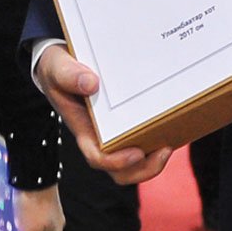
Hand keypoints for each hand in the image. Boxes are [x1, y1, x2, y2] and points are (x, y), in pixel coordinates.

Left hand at [15, 185, 64, 230]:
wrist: (35, 176)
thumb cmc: (33, 208)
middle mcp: (57, 223)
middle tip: (10, 225)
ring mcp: (52, 210)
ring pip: (32, 222)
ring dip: (20, 220)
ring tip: (11, 213)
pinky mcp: (44, 199)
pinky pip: (32, 209)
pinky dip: (23, 209)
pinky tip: (16, 204)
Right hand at [34, 44, 173, 183]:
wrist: (63, 60)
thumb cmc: (57, 67)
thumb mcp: (56, 67)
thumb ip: (68, 75)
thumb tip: (91, 84)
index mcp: (84, 128)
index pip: (97, 157)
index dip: (116, 162)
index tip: (136, 153)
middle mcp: (101, 135)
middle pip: (121, 170)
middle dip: (144, 169)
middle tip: (165, 150)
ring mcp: (117, 130)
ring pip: (136, 161)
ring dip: (154, 160)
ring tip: (170, 145)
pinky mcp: (130, 119)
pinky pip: (146, 137)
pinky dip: (160, 137)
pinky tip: (175, 125)